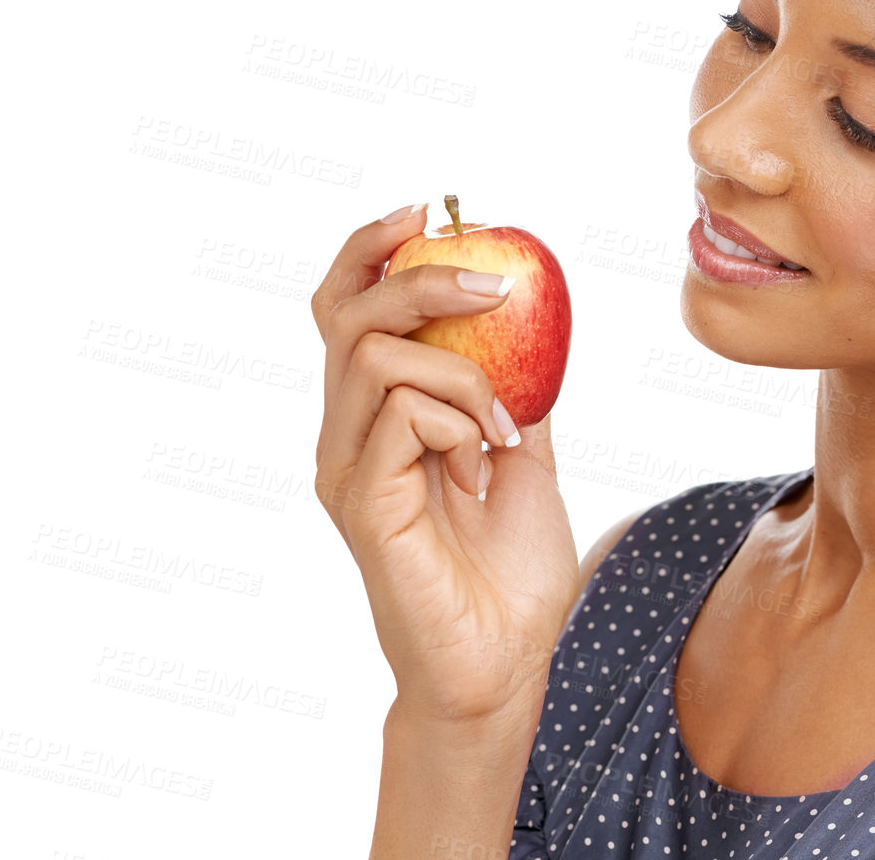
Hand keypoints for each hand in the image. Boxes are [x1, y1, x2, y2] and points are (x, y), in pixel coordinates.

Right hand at [310, 205, 579, 724]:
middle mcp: (345, 436)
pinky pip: (402, 416)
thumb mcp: (523, 454)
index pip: (344, 308)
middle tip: (495, 286)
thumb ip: (513, 387)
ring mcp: (347, 469)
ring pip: (376, 356)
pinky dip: (458, 422)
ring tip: (504, 429)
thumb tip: (530, 316)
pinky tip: (484, 467)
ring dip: (462, 374)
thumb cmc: (509, 570)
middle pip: (347, 313)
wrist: (505, 664)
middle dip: (420, 276)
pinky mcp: (362, 504)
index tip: (425, 210)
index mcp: (373, 418)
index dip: (371, 248)